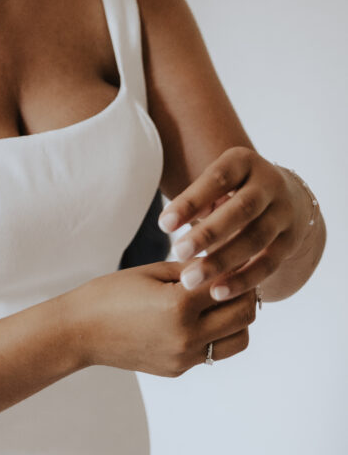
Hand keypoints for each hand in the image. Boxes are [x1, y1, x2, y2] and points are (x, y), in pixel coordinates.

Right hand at [69, 261, 256, 375]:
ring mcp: (184, 357)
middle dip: (246, 292)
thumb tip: (229, 261)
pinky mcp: (178, 369)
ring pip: (238, 339)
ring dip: (238, 318)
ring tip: (222, 300)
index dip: (239, 265)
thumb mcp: (153, 271)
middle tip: (238, 276)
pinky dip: (217, 334)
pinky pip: (214, 352)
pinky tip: (200, 317)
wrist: (80, 331)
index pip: (231, 283)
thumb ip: (194, 268)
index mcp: (179, 305)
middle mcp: (187, 336)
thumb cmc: (111, 293)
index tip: (241, 254)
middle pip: (244, 314)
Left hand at [157, 146, 311, 302]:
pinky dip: (243, 280)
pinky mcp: (291, 241)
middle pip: (241, 209)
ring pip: (255, 239)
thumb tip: (173, 221)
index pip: (218, 178)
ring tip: (190, 280)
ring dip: (221, 261)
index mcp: (244, 162)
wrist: (285, 198)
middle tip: (177, 252)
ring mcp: (284, 213)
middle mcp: (270, 184)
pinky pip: (268, 264)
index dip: (191, 201)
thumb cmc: (232, 192)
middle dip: (208, 233)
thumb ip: (198, 199)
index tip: (163, 225)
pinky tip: (217, 292)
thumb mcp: (216, 185)